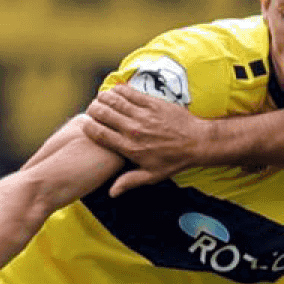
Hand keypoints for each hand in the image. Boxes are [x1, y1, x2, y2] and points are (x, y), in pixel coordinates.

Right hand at [81, 86, 209, 195]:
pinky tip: (115, 92)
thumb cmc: (174, 160)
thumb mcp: (151, 176)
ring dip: (103, 98)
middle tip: (93, 110)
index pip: (99, 133)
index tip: (86, 125)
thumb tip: (111, 193)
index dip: (88, 127)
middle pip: (103, 113)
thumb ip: (129, 182)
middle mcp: (134, 130)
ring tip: (102, 100)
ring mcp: (143, 114)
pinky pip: (129, 92)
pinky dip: (119, 90)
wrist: (197, 142)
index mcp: (130, 148)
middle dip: (93, 110)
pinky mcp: (152, 102)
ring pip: (113, 100)